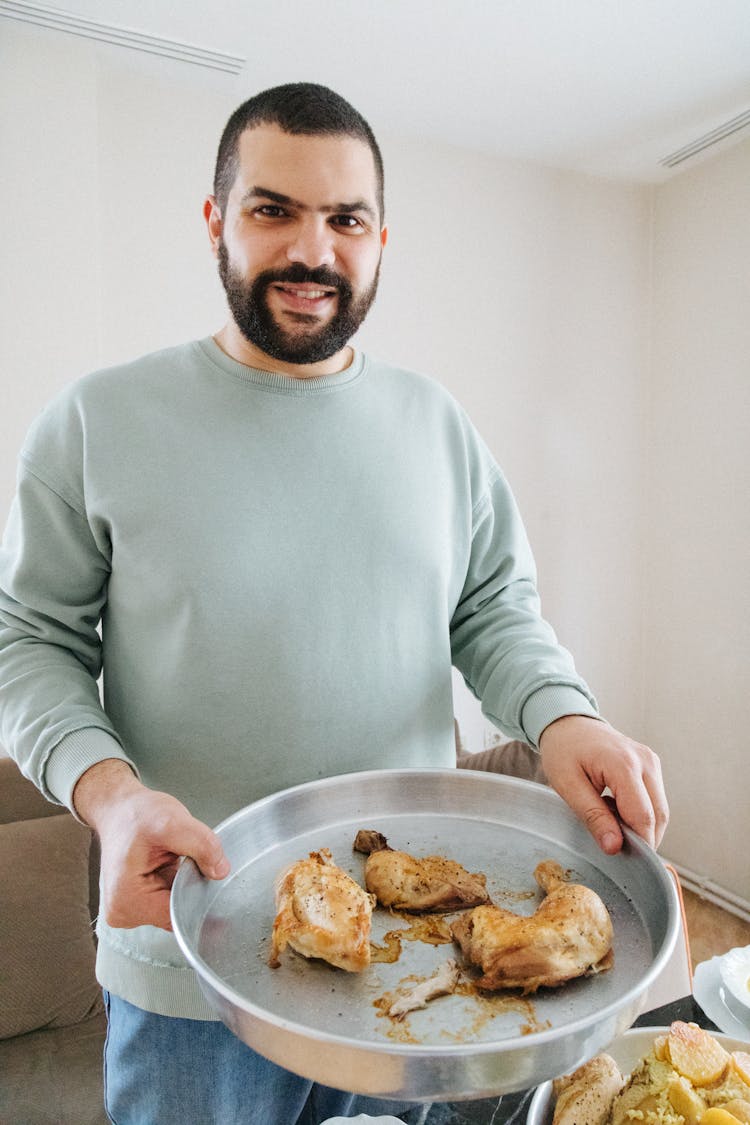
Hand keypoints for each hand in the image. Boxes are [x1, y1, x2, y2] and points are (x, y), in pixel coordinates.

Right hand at [73, 759, 229, 929]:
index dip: (198, 893)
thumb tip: (221, 871)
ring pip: (177, 906)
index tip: (202, 870)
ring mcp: (130, 910)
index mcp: (126, 901)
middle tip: (184, 857)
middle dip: (190, 886)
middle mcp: (124, 913)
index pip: (179, 914)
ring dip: (184, 883)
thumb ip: (201, 845)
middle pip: (178, 913)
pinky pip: (170, 900)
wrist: (120, 809)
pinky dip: (177, 883)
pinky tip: (170, 863)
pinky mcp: (138, 904)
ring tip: (173, 858)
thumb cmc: (137, 815)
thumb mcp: (172, 821)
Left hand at [538, 716, 668, 854]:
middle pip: (658, 816)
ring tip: (609, 820)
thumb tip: (614, 847)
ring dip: (641, 825)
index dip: (637, 845)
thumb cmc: (563, 750)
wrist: (568, 723)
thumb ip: (593, 816)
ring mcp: (651, 762)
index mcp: (624, 765)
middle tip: (614, 845)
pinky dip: (640, 812)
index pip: (643, 817)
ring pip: (660, 810)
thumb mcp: (567, 785)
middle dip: (642, 839)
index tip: (622, 861)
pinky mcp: (651, 765)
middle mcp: (645, 761)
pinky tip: (616, 809)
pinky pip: (655, 799)